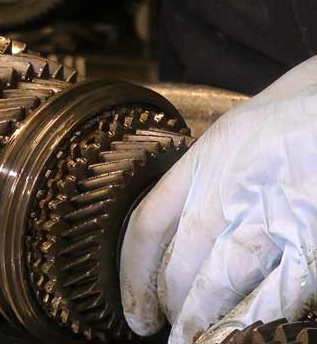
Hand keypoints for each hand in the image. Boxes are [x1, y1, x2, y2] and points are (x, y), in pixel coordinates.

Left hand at [120, 55, 316, 343]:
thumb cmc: (298, 111)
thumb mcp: (240, 131)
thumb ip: (209, 176)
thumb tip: (187, 231)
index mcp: (206, 158)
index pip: (147, 225)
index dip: (134, 275)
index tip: (135, 307)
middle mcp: (229, 188)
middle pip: (181, 262)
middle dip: (172, 305)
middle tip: (171, 330)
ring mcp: (273, 214)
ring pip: (220, 281)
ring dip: (203, 320)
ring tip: (193, 342)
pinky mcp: (311, 235)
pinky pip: (279, 289)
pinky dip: (255, 318)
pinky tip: (238, 334)